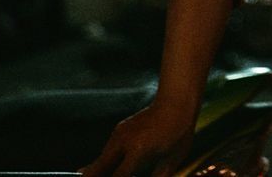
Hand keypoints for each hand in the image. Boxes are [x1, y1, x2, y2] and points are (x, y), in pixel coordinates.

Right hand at [80, 102, 194, 176]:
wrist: (176, 103)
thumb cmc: (178, 133)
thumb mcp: (171, 161)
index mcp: (138, 151)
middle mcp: (123, 141)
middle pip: (98, 168)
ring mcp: (119, 133)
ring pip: (100, 159)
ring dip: (98, 171)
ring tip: (93, 176)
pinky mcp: (119, 129)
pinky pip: (107, 151)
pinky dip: (105, 162)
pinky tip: (107, 170)